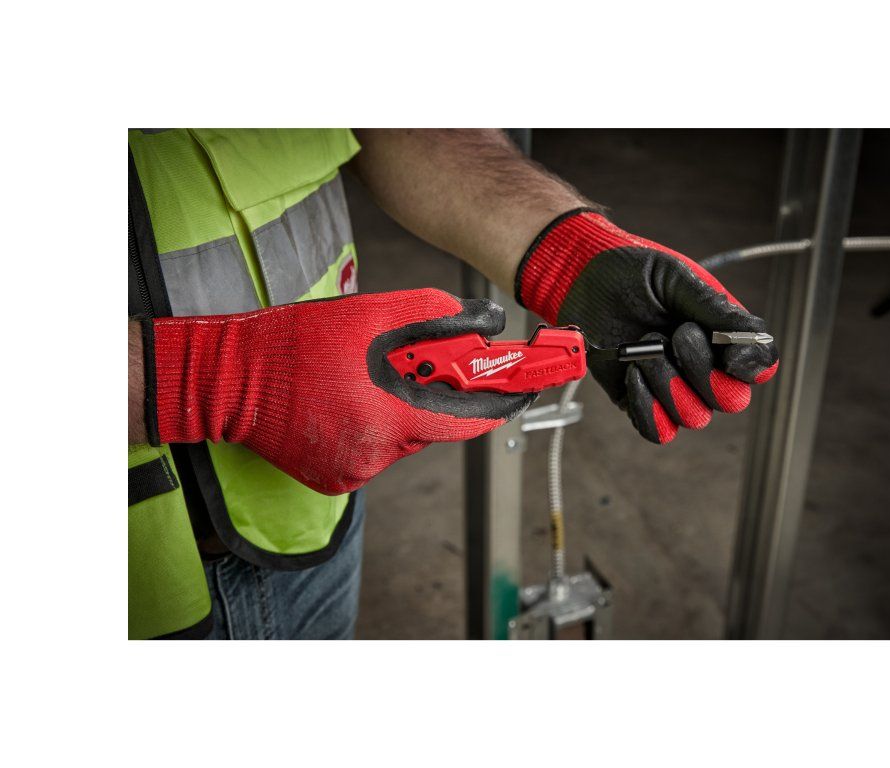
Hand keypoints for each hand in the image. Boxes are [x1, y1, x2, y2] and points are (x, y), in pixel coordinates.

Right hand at [144, 289, 534, 493]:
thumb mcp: (372, 313)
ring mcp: (357, 472)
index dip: (501, 401)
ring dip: (398, 411)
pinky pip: (375, 453)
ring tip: (359, 380)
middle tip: (411, 365)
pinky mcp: (338, 482)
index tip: (526, 388)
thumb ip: (436, 318)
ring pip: (403, 438)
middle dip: (433, 396)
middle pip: (435, 424)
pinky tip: (343, 405)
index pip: (470, 418)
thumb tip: (485, 325)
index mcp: (392, 413)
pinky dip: (372, 428)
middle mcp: (379, 452)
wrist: (230, 379)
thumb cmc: (298, 342)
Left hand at [516, 209, 778, 443]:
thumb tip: (753, 341)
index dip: (751, 365)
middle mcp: (705, 368)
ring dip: (667, 381)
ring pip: (693, 417)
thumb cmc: (633, 273)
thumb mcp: (679, 280)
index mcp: (724, 336)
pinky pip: (657, 430)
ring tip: (644, 347)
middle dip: (702, 370)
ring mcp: (674, 389)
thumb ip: (717, 310)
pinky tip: (632, 372)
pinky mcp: (640, 403)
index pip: (760, 366)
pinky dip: (646, 404)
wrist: (583, 279)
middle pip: (730, 401)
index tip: (729, 351)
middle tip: (678, 334)